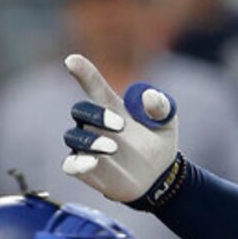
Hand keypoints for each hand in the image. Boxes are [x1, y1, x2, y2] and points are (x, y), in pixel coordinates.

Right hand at [62, 55, 178, 204]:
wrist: (158, 178)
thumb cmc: (158, 144)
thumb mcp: (167, 122)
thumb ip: (161, 106)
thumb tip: (148, 96)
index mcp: (111, 107)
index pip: (92, 85)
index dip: (82, 72)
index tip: (71, 60)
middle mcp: (95, 125)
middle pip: (80, 110)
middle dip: (97, 114)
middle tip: (121, 125)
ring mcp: (88, 147)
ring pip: (73, 137)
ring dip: (91, 140)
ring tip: (113, 148)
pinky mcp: (86, 170)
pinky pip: (70, 164)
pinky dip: (78, 163)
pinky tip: (93, 162)